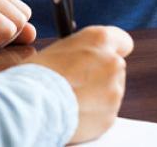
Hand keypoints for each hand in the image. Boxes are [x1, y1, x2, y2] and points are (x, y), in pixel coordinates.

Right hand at [27, 26, 133, 143]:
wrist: (33, 106)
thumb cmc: (38, 74)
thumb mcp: (59, 49)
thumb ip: (80, 52)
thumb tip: (82, 60)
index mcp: (99, 40)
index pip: (123, 41)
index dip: (114, 48)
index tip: (103, 56)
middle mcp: (112, 63)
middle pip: (114, 68)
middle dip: (99, 74)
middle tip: (76, 81)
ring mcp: (114, 92)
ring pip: (109, 92)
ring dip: (95, 95)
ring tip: (69, 98)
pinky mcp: (109, 116)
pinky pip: (103, 113)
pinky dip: (91, 113)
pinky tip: (72, 111)